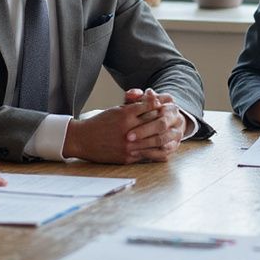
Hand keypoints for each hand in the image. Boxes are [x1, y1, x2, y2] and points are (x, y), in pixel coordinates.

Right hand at [64, 88, 183, 163]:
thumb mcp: (115, 110)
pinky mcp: (128, 157)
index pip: (150, 108)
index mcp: (125, 115)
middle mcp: (128, 130)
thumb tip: (152, 102)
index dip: (161, 106)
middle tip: (177, 118)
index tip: (168, 105)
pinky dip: (161, 152)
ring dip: (168, 137)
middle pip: (156, 124)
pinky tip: (168, 149)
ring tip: (176, 134)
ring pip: (156, 141)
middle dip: (168, 120)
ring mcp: (128, 145)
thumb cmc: (99, 123)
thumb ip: (133, 107)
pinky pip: (149, 155)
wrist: (82, 140)